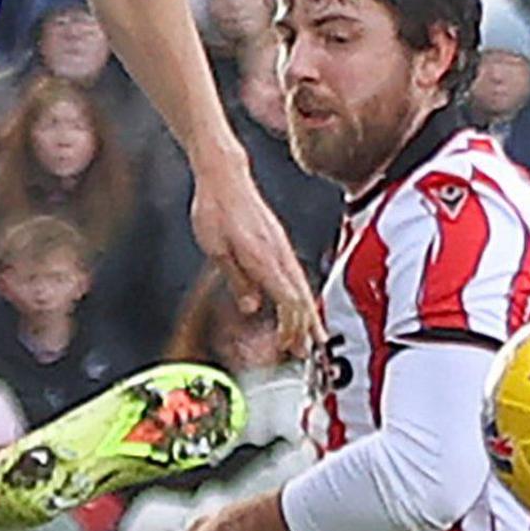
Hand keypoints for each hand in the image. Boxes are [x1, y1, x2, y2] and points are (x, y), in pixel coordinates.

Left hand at [192, 164, 319, 356]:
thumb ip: (238, 280)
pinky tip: (299, 307)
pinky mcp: (277, 244)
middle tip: (308, 354)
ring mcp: (281, 248)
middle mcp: (279, 254)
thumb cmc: (216, 208)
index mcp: (265, 258)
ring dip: (307, 316)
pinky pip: (294, 276)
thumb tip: (252, 306)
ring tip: (314, 339)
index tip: (291, 346)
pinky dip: (300, 297)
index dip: (293, 326)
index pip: (289, 299)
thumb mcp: (217, 250)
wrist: (224, 176)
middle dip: (306, 329)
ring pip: (301, 288)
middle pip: (301, 298)